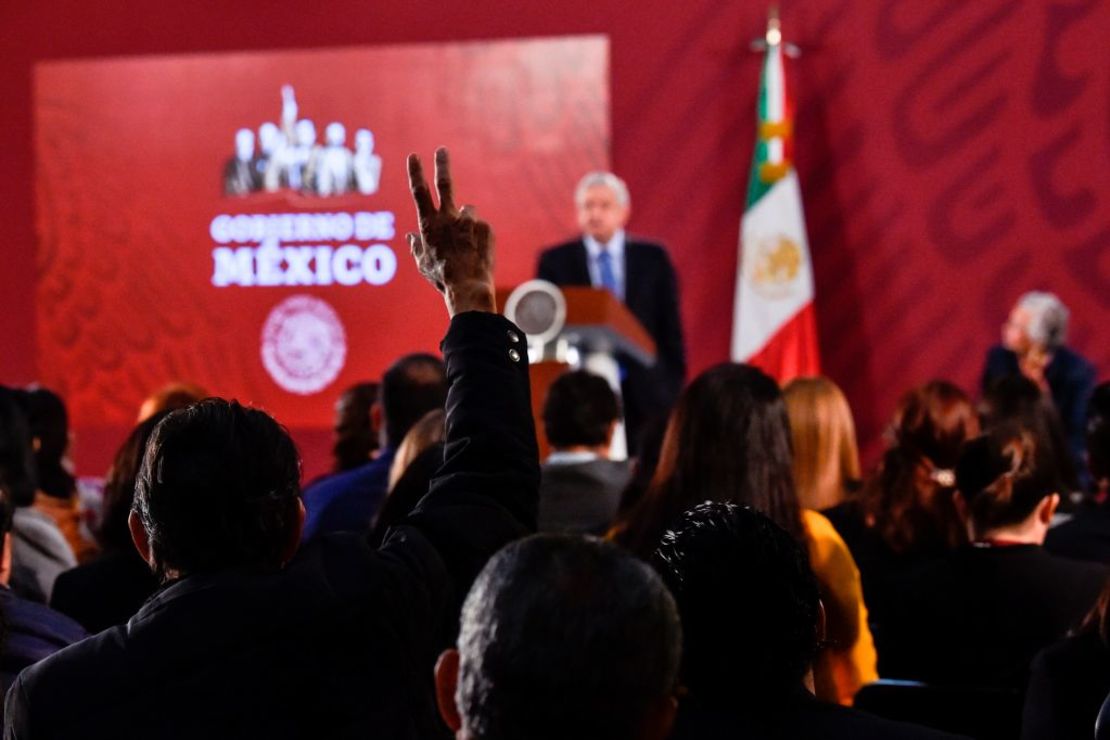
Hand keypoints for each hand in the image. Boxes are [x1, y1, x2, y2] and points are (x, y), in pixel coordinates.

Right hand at [407, 147, 495, 315]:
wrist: (468, 287)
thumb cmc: (442, 278)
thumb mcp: (423, 264)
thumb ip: (416, 247)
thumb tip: (410, 236)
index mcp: (429, 224)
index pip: (419, 191)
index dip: (415, 172)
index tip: (414, 156)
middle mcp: (448, 218)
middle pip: (445, 184)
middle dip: (442, 164)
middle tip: (442, 150)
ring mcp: (468, 221)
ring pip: (467, 212)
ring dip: (466, 223)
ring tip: (467, 246)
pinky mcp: (485, 227)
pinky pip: (480, 227)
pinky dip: (478, 236)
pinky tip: (477, 251)